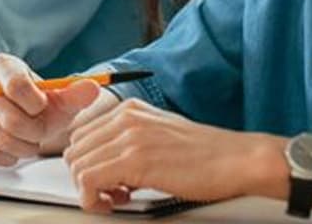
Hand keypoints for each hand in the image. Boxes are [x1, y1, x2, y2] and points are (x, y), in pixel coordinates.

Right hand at [0, 54, 115, 165]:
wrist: (25, 119)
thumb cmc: (43, 107)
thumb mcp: (64, 99)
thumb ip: (78, 93)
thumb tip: (93, 88)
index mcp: (3, 65)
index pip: (17, 86)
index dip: (36, 105)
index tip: (43, 107)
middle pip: (11, 119)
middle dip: (34, 132)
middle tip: (40, 131)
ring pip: (0, 138)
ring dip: (22, 147)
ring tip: (28, 140)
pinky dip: (5, 157)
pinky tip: (12, 151)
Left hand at [63, 99, 285, 212]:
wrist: (236, 160)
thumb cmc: (207, 155)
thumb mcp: (161, 135)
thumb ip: (131, 142)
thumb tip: (107, 164)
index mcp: (130, 109)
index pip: (81, 134)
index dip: (88, 162)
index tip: (105, 179)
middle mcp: (126, 118)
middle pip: (75, 150)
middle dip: (85, 177)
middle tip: (111, 192)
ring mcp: (130, 137)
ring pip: (77, 166)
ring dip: (90, 190)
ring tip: (116, 198)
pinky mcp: (135, 160)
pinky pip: (89, 182)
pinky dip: (94, 199)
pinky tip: (115, 202)